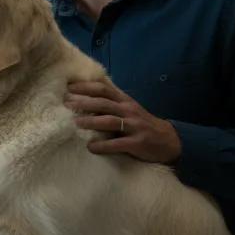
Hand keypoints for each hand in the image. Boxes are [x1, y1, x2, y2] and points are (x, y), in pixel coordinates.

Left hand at [65, 80, 180, 163]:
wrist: (167, 140)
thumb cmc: (141, 124)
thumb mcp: (128, 108)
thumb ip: (111, 102)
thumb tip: (85, 95)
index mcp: (125, 101)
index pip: (104, 89)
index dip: (86, 87)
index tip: (69, 88)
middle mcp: (129, 111)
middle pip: (104, 103)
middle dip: (84, 102)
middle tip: (67, 103)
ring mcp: (134, 127)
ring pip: (110, 121)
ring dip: (91, 122)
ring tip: (75, 123)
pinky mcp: (137, 143)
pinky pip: (118, 144)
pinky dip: (103, 146)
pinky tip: (91, 147)